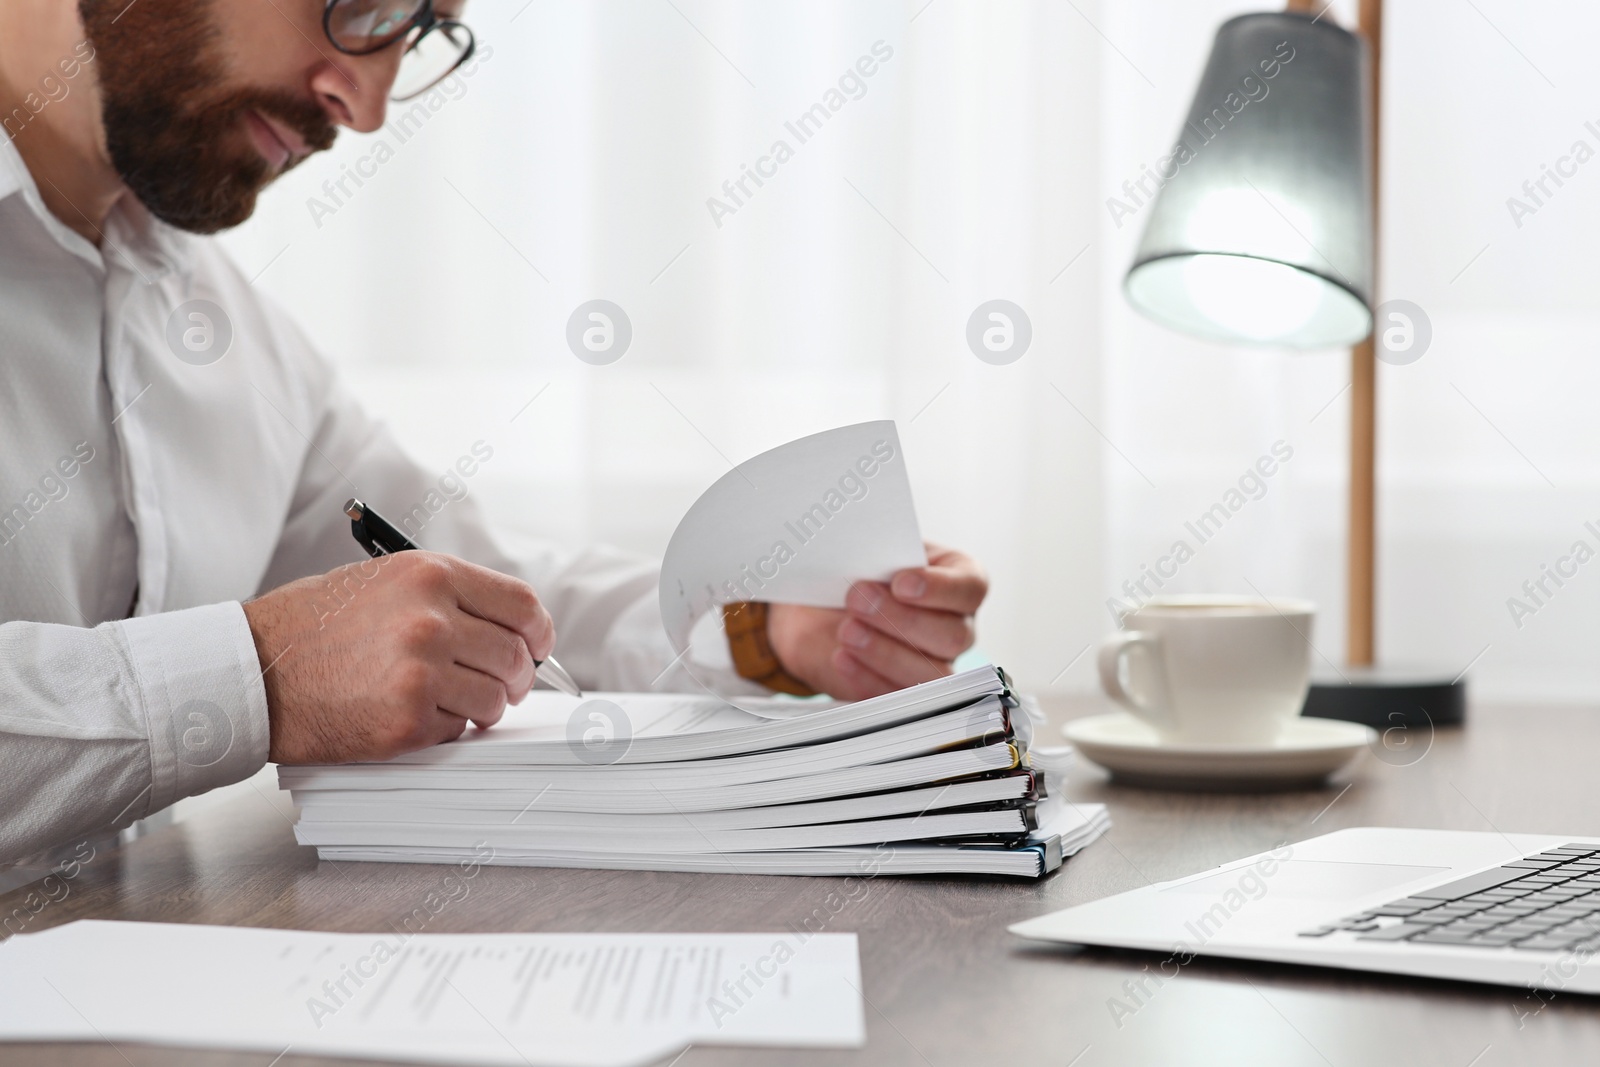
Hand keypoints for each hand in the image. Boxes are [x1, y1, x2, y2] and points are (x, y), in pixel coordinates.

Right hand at [242, 552, 554, 763]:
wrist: (253, 669)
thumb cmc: (314, 626)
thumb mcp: (384, 581)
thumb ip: (448, 596)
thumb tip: (510, 627)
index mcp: (431, 576)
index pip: (522, 605)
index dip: (537, 632)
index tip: (536, 646)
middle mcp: (431, 619)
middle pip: (515, 655)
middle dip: (514, 676)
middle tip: (500, 686)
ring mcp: (420, 672)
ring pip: (494, 698)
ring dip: (482, 707)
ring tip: (453, 702)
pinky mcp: (406, 720)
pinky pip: (457, 729)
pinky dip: (445, 728)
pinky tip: (412, 714)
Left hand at [766, 543, 987, 700]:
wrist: (821, 608)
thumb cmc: (857, 571)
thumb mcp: (870, 551)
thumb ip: (882, 552)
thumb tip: (873, 553)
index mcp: (959, 581)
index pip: (971, 587)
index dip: (940, 588)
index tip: (901, 583)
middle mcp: (958, 626)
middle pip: (953, 636)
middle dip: (902, 619)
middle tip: (858, 600)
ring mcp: (937, 664)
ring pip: (932, 673)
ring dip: (886, 652)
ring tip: (847, 631)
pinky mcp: (907, 694)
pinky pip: (899, 698)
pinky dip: (867, 678)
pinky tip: (842, 658)